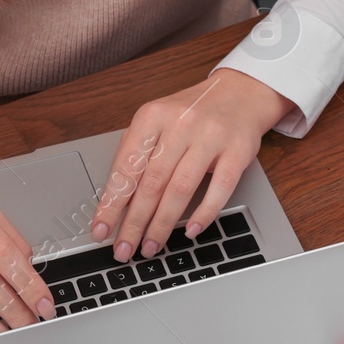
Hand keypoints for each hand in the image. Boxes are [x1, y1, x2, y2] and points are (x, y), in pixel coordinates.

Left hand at [91, 68, 293, 260]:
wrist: (241, 94)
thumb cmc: (193, 114)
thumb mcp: (158, 122)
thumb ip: (138, 153)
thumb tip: (116, 201)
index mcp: (152, 116)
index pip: (126, 167)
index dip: (112, 203)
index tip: (102, 230)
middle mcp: (180, 124)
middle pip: (151, 183)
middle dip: (134, 222)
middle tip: (124, 249)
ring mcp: (211, 137)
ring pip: (181, 189)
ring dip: (163, 224)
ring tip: (150, 246)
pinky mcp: (238, 152)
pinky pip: (219, 189)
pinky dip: (203, 213)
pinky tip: (189, 230)